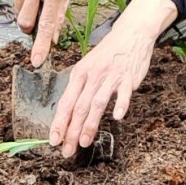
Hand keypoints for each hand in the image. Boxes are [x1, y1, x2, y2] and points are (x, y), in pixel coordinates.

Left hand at [49, 0, 166, 156]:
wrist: (130, 34)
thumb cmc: (108, 54)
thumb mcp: (88, 66)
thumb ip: (80, 89)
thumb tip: (69, 114)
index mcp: (80, 74)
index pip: (66, 102)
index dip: (59, 122)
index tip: (54, 140)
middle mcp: (93, 76)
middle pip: (79, 107)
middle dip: (71, 131)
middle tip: (67, 150)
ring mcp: (111, 77)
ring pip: (97, 103)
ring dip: (90, 124)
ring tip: (84, 142)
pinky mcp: (128, 77)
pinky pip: (123, 93)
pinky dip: (120, 105)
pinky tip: (117, 118)